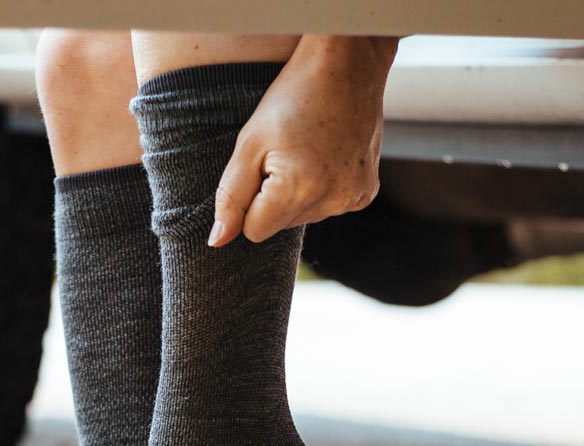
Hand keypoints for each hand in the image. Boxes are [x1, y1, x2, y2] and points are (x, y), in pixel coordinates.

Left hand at [209, 36, 397, 246]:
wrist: (347, 65)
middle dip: (274, 197)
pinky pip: (330, 206)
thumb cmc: (292, 97)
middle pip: (280, 225)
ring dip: (299, 192)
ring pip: (304, 217)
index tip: (261, 166)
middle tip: (286, 152)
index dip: (250, 201)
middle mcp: (330, 202)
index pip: (254, 231)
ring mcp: (352, 199)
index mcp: (297, 191)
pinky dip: (324, 188)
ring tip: (307, 149)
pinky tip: (328, 155)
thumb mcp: (249, 144)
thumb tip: (217, 241)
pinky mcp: (366, 193)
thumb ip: (230, 196)